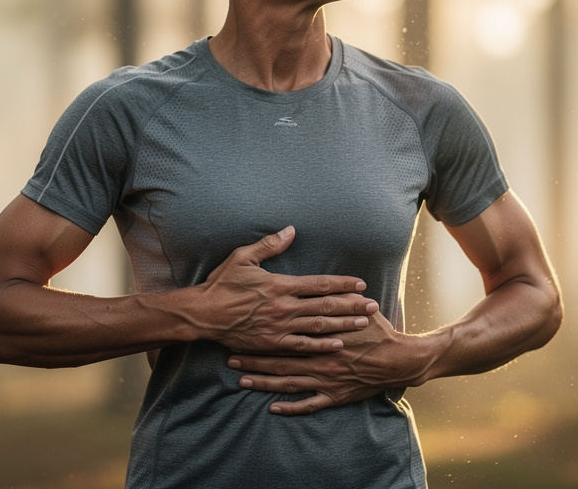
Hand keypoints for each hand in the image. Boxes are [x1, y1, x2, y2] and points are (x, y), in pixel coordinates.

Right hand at [195, 226, 378, 353]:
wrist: (204, 315)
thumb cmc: (223, 284)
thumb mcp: (243, 257)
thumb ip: (269, 245)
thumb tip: (291, 231)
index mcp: (281, 285)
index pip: (320, 284)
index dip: (343, 284)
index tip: (360, 284)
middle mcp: (285, 307)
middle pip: (326, 306)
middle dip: (352, 305)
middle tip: (373, 306)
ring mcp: (280, 327)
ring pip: (319, 326)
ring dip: (343, 325)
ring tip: (363, 324)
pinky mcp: (273, 343)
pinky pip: (302, 346)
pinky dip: (321, 345)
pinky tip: (337, 344)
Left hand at [226, 311, 432, 415]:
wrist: (400, 360)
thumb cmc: (380, 332)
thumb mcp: (361, 306)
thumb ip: (340, 296)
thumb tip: (328, 280)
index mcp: (323, 334)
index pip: (286, 333)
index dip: (262, 333)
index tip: (242, 331)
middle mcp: (320, 358)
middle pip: (280, 358)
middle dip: (254, 359)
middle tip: (231, 358)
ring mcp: (326, 379)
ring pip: (288, 382)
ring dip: (264, 383)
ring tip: (242, 381)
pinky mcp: (334, 396)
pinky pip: (308, 404)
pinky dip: (290, 407)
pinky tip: (272, 408)